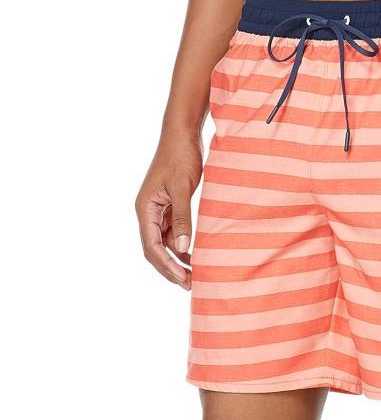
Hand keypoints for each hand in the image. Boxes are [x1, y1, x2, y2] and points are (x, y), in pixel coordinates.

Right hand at [135, 129, 202, 288]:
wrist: (183, 134)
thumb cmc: (180, 157)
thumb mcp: (182, 188)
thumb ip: (182, 218)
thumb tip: (182, 249)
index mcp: (145, 209)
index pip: (151, 246)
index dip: (167, 266)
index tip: (183, 280)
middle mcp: (148, 212)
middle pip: (154, 249)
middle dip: (170, 269)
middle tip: (190, 285)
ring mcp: (158, 209)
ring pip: (164, 243)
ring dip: (177, 259)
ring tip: (195, 275)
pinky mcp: (170, 205)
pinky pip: (173, 232)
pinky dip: (182, 245)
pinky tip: (196, 254)